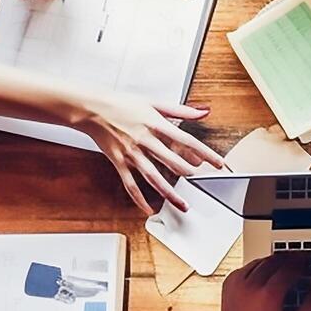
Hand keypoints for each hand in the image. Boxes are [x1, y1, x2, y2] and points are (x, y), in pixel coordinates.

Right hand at [73, 93, 225, 213]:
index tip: (218, 164)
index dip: (205, 153)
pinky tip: (149, 208)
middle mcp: (145, 140)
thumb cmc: (122, 103)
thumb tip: (204, 111)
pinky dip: (139, 198)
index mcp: (156, 124)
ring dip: (169, 193)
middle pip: (172, 160)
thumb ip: (181, 110)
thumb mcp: (154, 102)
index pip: (187, 140)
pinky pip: (130, 184)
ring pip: (153, 177)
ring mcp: (131, 153)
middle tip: (202, 181)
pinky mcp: (118, 162)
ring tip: (183, 205)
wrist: (91, 109)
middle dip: (189, 172)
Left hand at [221, 252, 310, 310]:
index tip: (309, 261)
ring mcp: (238, 286)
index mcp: (269, 295)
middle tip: (300, 258)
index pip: (290, 267)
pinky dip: (257, 266)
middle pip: (275, 260)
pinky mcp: (229, 287)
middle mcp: (251, 287)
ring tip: (285, 263)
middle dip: (290, 257)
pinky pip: (245, 268)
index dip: (303, 261)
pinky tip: (265, 271)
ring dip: (274, 260)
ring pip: (260, 261)